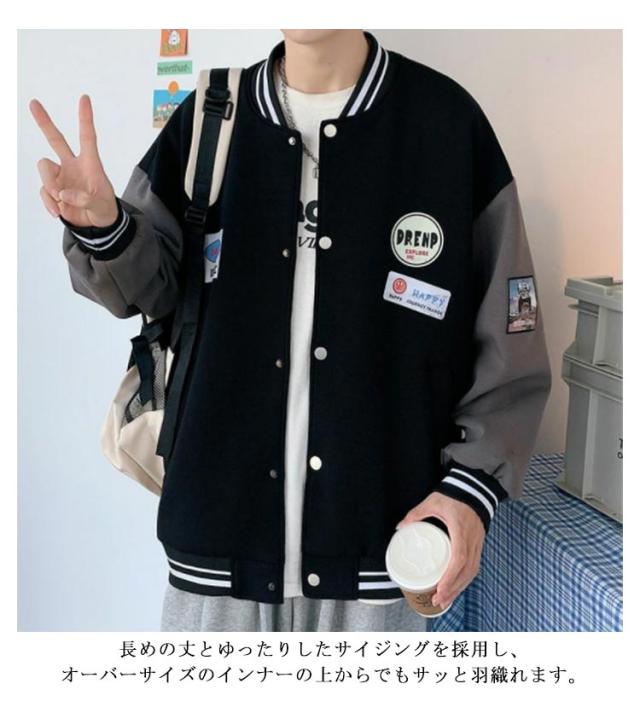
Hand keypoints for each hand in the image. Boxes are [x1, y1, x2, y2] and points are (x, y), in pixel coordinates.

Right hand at [29, 94, 118, 227]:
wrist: (96, 224)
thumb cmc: (104, 208)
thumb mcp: (101, 205)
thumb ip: (85, 199)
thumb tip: (64, 194)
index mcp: (90, 163)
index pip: (87, 137)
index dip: (85, 118)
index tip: (84, 98)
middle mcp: (73, 165)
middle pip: (56, 139)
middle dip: (44, 122)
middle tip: (33, 103)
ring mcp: (61, 176)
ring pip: (44, 167)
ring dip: (49, 184)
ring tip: (62, 200)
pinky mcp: (52, 189)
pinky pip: (44, 191)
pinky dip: (49, 202)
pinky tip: (58, 212)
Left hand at [395, 491, 485, 609]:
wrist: (475, 488)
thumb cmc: (454, 495)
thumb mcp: (433, 502)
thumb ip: (416, 513)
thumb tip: (400, 526)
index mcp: (461, 531)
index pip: (459, 559)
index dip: (450, 576)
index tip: (440, 589)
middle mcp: (472, 541)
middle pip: (466, 572)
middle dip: (452, 589)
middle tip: (438, 601)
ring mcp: (477, 544)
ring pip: (471, 572)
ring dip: (459, 588)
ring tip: (445, 600)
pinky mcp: (478, 545)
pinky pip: (474, 566)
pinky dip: (465, 579)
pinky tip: (456, 587)